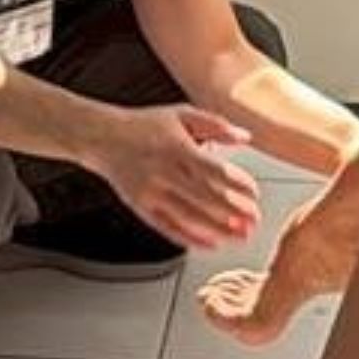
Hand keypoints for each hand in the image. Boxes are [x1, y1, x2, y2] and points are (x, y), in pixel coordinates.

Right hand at [94, 104, 261, 251]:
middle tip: (254, 221)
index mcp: (177, 148)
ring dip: (218, 230)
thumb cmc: (145, 125)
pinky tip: (210, 244)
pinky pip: (168, 228)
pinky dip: (190, 238)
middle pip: (205, 199)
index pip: (214, 171)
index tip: (254, 194)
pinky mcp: (141, 207)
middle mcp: (164, 172)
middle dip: (234, 213)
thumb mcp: (182, 114)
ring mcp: (151, 192)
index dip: (237, 185)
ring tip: (240, 237)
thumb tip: (245, 137)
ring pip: (189, 217)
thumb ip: (216, 125)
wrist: (103, 137)